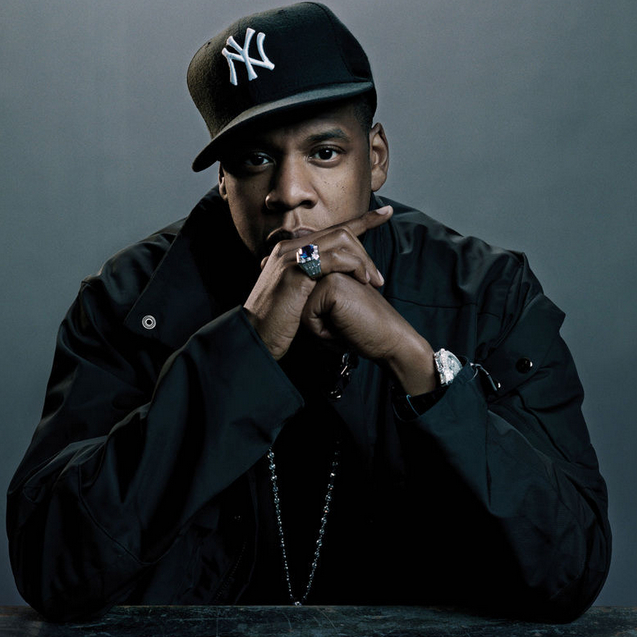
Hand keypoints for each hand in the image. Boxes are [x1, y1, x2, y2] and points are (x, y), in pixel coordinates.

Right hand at [243, 205, 392, 359]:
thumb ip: (313, 280)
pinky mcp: (295, 270)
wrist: (257, 337)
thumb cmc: (280, 322)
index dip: (362, 220)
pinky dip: (353, 267)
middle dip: (365, 252)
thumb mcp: (298, 295)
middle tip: (377, 278)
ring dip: (363, 261)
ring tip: (373, 282)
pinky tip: (361, 281)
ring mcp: (291, 256)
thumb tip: (336, 278)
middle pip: (340, 232)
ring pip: (340, 241)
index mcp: (291, 249)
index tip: (386, 214)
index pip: (332, 229)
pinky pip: (333, 258)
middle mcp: (290, 246)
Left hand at [301, 273, 436, 394]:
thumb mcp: (334, 309)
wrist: (390, 340)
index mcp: (332, 265)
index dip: (318, 319)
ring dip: (319, 327)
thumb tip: (287, 301)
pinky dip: (322, 332)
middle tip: (346, 325)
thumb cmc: (363, 329)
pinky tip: (344, 330)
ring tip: (345, 326)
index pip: (302, 294)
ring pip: (300, 309)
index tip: (345, 322)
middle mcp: (331, 264)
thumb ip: (313, 297)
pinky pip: (307, 317)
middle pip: (298, 301)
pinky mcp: (331, 286)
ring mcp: (331, 272)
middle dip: (317, 321)